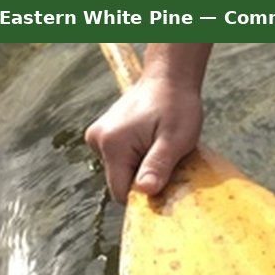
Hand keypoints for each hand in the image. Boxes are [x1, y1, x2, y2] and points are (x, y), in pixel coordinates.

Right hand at [85, 77, 202, 203]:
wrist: (169, 80)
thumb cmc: (176, 106)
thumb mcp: (175, 140)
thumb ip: (158, 166)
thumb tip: (145, 192)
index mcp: (112, 144)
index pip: (122, 192)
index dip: (144, 195)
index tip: (166, 184)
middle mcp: (98, 140)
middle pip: (121, 182)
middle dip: (144, 179)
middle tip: (167, 161)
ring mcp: (98, 137)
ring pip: (122, 171)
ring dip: (142, 169)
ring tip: (160, 149)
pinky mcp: (105, 135)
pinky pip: (121, 160)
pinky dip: (138, 159)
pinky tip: (152, 144)